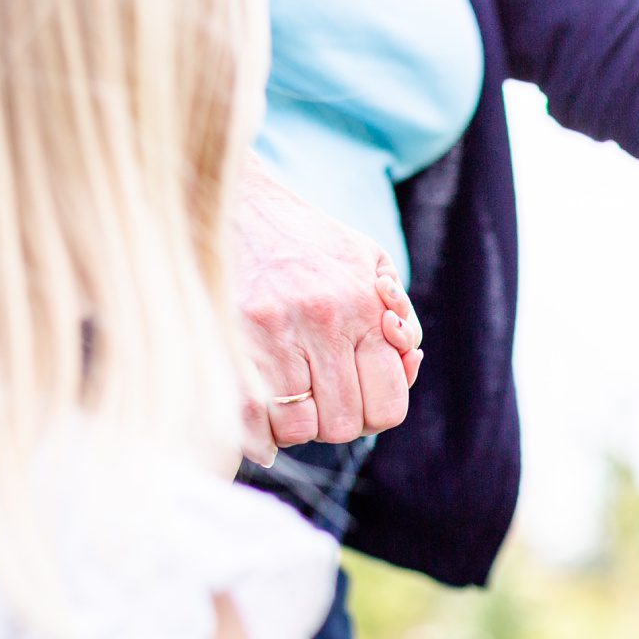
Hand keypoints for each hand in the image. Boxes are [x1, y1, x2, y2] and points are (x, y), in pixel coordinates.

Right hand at [232, 155, 420, 464]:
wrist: (234, 201)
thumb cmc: (310, 243)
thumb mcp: (371, 264)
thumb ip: (401, 319)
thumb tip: (409, 363)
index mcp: (364, 309)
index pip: (386, 407)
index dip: (374, 416)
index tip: (356, 402)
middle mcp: (323, 323)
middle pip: (343, 426)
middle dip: (334, 422)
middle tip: (318, 399)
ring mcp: (273, 333)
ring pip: (297, 428)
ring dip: (294, 426)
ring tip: (286, 399)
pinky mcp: (228, 339)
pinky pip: (249, 420)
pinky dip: (257, 436)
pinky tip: (260, 430)